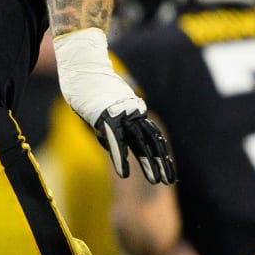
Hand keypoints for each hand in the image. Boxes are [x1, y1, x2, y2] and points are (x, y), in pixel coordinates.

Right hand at [52, 27, 175, 184]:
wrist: (84, 72)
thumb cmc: (91, 92)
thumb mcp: (105, 115)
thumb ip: (110, 134)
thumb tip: (113, 150)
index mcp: (135, 118)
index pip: (154, 140)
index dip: (162, 158)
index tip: (170, 173)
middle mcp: (133, 118)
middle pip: (153, 145)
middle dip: (162, 164)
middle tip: (169, 182)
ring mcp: (123, 118)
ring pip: (141, 145)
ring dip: (148, 165)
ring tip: (155, 181)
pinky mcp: (108, 119)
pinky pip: (117, 142)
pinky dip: (121, 159)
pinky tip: (125, 174)